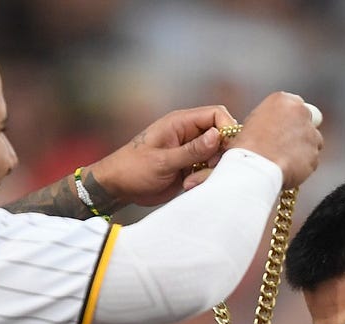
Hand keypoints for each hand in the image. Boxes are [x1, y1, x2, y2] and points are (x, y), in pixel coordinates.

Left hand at [84, 105, 238, 207]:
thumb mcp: (163, 161)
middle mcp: (189, 134)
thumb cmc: (133, 169)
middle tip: (207, 169)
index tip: (226, 150)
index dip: (227, 129)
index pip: (216, 115)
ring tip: (190, 182)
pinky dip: (204, 179)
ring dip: (210, 170)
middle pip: (221, 136)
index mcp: (180, 123)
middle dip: (220, 155)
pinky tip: (188, 185)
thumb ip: (192, 150)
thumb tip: (217, 136)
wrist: (118, 187)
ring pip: (217, 156)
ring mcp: (190, 151)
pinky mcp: (190, 167)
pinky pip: (208, 170)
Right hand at [226, 91, 323, 188]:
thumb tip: (274, 128)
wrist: (256, 167)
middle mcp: (301, 113)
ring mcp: (311, 135)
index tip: (284, 128)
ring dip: (303, 149)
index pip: (295, 106)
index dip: (290, 119)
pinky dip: (303, 165)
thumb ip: (270, 118)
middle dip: (300, 133)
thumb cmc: (249, 146)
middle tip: (284, 145)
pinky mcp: (315, 155)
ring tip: (284, 159)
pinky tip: (288, 169)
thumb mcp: (253, 121)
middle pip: (307, 122)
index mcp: (284, 100)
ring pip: (312, 142)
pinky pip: (311, 161)